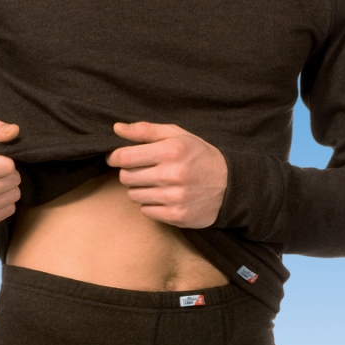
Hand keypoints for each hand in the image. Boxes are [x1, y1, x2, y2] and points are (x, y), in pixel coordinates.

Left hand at [106, 122, 226, 228]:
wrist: (229, 184)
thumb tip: (116, 128)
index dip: (115, 157)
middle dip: (129, 172)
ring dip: (139, 188)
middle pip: (126, 177)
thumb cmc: (198, 154)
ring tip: (155, 182)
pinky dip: (150, 203)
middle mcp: (172, 175)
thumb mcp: (176, 134)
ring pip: (134, 195)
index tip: (115, 157)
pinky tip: (163, 195)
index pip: (125, 157)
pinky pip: (146, 211)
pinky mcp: (177, 216)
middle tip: (142, 169)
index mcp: (170, 151)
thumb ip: (145, 130)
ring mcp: (175, 198)